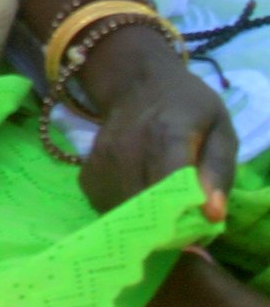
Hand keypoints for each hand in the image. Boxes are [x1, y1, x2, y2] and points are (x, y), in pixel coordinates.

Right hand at [75, 22, 237, 219]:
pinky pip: (105, 206)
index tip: (196, 221)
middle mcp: (128, 149)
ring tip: (161, 208)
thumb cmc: (187, 107)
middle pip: (144, 207)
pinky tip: (137, 196)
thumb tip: (212, 215)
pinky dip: (123, 211)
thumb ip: (218, 172)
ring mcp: (102, 162)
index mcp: (168, 135)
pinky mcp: (87, 173)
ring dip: (143, 221)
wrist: (136, 82)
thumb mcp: (219, 130)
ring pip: (122, 212)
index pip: (170, 185)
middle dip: (166, 224)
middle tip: (184, 219)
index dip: (184, 211)